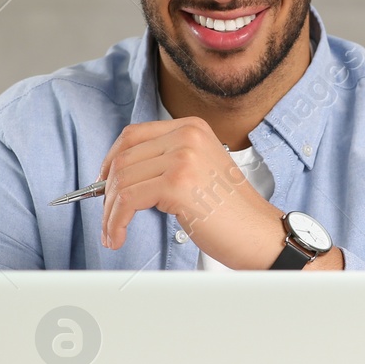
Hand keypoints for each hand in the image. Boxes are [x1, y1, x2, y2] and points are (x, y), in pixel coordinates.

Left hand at [98, 117, 283, 268]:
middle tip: (107, 218)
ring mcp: (183, 157)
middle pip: (123, 158)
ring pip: (121, 180)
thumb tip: (117, 177)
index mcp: (192, 127)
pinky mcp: (178, 183)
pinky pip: (129, 200)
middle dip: (107, 193)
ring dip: (110, 213)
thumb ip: (165, 163)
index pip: (133, 135)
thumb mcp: (199, 172)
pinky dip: (116, 221)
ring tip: (112, 233)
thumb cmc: (232, 213)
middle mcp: (187, 135)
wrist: (260, 234)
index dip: (110, 160)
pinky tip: (118, 236)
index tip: (103, 185)